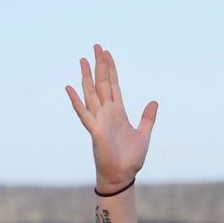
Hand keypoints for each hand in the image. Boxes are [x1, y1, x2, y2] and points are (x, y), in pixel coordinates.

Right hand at [66, 44, 157, 191]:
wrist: (123, 176)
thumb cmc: (131, 158)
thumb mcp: (144, 134)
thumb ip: (147, 118)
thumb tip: (154, 101)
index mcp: (118, 112)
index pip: (113, 85)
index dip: (111, 69)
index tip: (107, 53)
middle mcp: (107, 113)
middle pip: (102, 83)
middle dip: (99, 65)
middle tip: (96, 46)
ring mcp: (99, 121)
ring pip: (91, 94)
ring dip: (86, 77)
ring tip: (82, 59)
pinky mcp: (95, 131)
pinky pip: (84, 114)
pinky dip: (77, 101)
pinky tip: (70, 88)